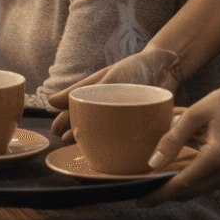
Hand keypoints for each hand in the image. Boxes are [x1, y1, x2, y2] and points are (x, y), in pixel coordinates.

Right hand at [50, 46, 181, 140]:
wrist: (167, 67)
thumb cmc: (136, 67)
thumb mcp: (110, 78)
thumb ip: (85, 92)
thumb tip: (51, 102)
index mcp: (98, 91)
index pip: (76, 107)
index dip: (64, 119)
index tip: (55, 131)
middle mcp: (108, 104)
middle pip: (87, 119)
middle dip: (74, 130)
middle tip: (64, 140)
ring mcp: (123, 115)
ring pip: (101, 130)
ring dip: (89, 138)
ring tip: (78, 146)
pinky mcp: (138, 125)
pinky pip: (122, 137)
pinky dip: (112, 144)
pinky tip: (105, 151)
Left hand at [135, 78, 219, 207]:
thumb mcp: (195, 114)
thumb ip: (172, 138)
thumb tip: (152, 162)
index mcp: (217, 158)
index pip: (182, 184)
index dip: (159, 194)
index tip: (140, 200)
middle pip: (187, 192)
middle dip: (163, 194)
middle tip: (139, 191)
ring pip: (195, 191)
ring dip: (174, 189)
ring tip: (151, 184)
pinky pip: (203, 185)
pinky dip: (187, 183)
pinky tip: (171, 175)